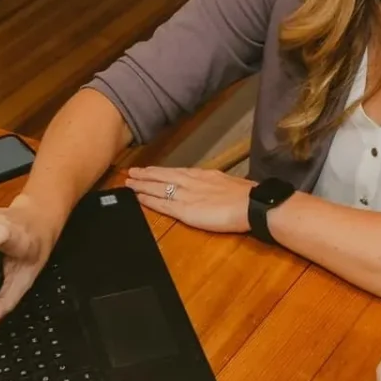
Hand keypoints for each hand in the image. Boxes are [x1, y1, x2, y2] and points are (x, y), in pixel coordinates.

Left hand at [124, 166, 254, 233]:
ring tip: (129, 183)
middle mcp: (191, 181)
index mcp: (202, 175)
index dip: (161, 171)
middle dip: (146, 174)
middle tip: (131, 172)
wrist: (251, 204)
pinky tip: (138, 198)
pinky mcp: (185, 210)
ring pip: (159, 187)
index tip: (149, 170)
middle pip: (163, 176)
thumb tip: (211, 188)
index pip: (176, 172)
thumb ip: (215, 186)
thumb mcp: (228, 184)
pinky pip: (162, 204)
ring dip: (142, 185)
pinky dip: (148, 200)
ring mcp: (186, 195)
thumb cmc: (246, 196)